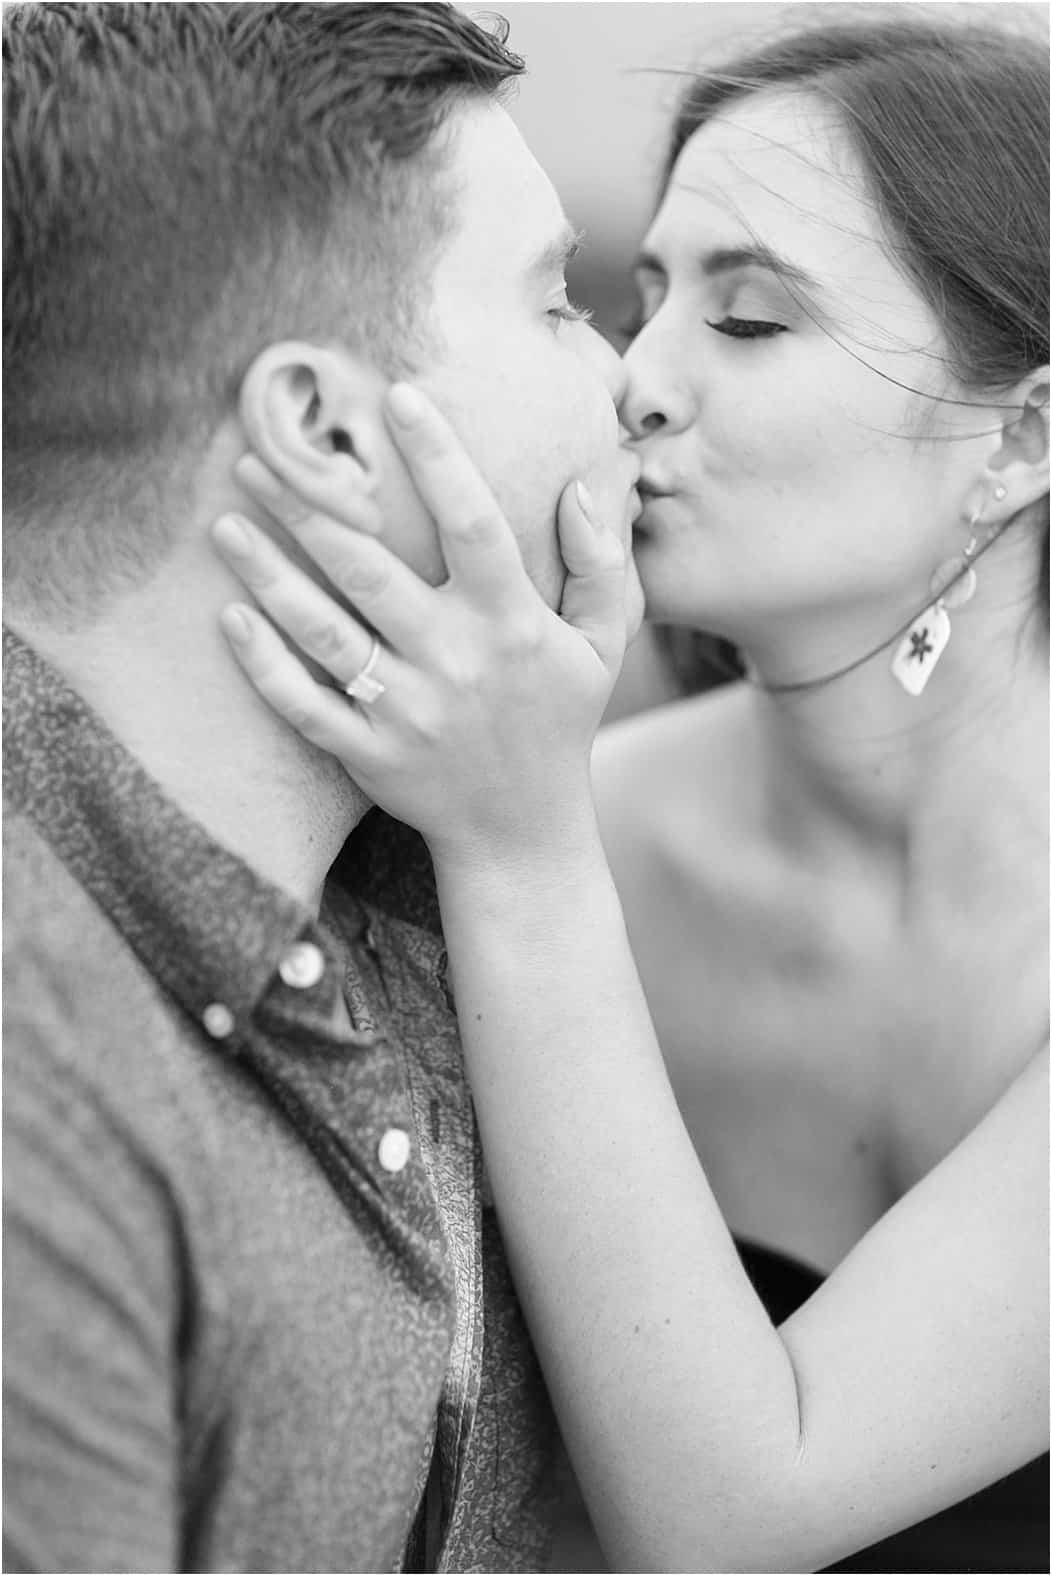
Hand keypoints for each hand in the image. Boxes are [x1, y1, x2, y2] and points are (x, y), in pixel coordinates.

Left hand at [213, 384, 629, 864]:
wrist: (523, 832)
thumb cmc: (558, 723)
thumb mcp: (603, 646)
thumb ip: (602, 566)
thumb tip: (584, 489)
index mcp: (510, 622)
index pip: (472, 522)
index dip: (437, 457)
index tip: (398, 397)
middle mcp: (454, 660)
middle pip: (369, 569)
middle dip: (309, 508)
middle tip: (256, 458)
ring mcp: (406, 711)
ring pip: (323, 633)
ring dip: (268, 576)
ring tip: (225, 526)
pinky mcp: (368, 754)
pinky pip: (304, 705)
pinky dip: (263, 666)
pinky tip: (230, 620)